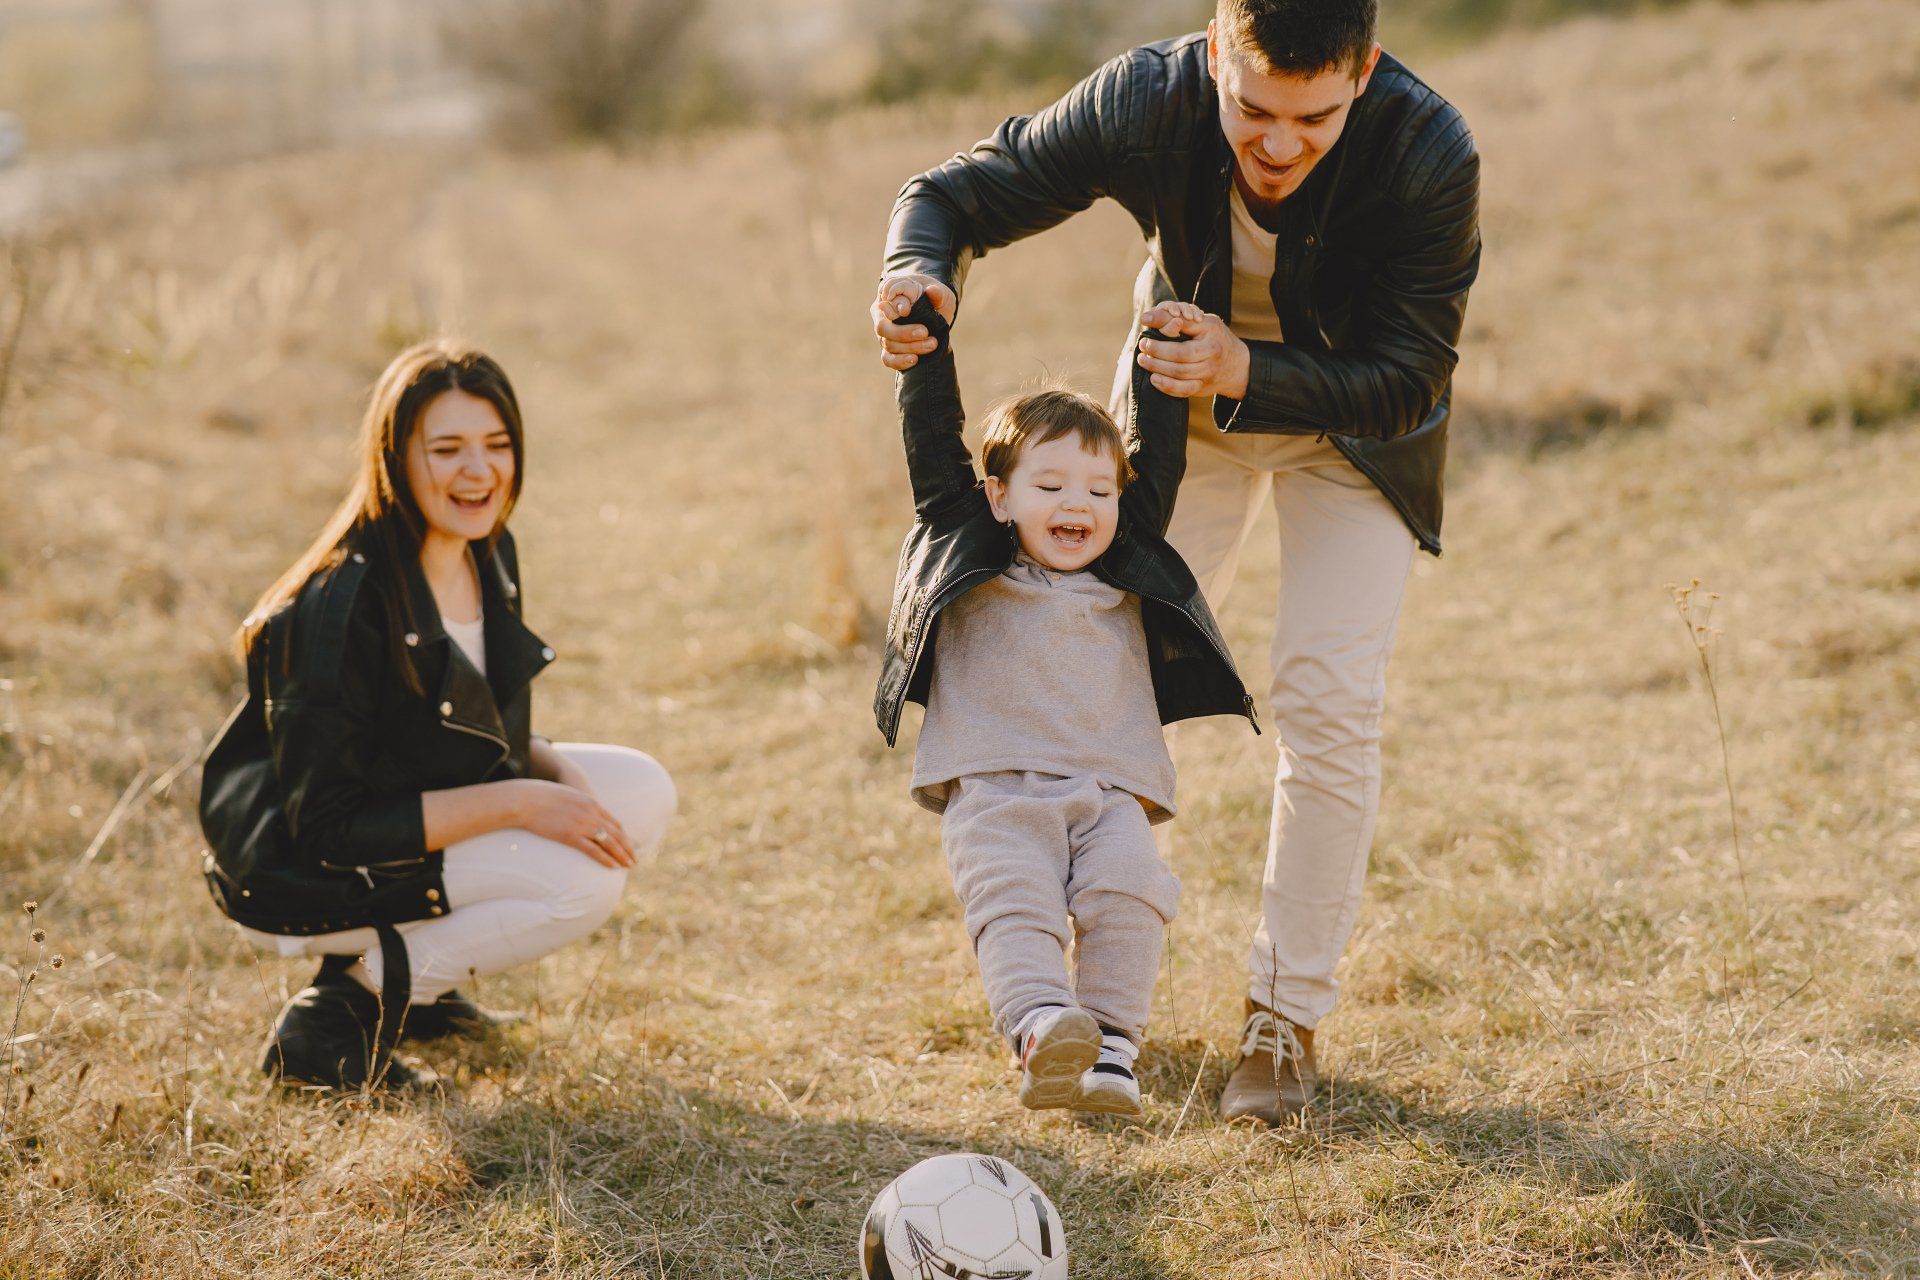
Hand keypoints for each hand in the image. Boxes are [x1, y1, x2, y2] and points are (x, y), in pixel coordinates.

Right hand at [511, 779, 634, 868]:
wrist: (527, 799)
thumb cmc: (542, 798)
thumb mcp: (568, 797)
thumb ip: (578, 806)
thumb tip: (579, 815)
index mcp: (592, 803)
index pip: (614, 822)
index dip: (623, 836)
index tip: (629, 845)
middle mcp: (591, 813)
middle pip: (616, 834)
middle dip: (628, 848)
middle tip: (634, 859)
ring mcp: (582, 825)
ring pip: (609, 843)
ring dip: (622, 855)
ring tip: (628, 866)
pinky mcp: (571, 836)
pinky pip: (593, 850)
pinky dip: (605, 859)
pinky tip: (613, 867)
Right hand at [872, 274, 956, 370]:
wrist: (938, 315)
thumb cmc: (935, 299)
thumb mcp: (940, 293)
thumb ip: (937, 292)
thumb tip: (932, 291)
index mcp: (890, 293)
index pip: (884, 297)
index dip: (894, 304)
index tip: (907, 310)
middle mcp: (882, 314)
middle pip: (882, 327)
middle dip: (903, 332)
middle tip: (924, 332)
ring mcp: (885, 333)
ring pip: (888, 344)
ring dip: (910, 347)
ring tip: (932, 344)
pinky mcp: (890, 350)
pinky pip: (888, 359)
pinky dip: (899, 361)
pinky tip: (915, 359)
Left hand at [1137, 302, 1250, 398]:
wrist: (1237, 365)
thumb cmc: (1216, 338)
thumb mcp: (1205, 323)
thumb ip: (1179, 320)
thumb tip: (1148, 318)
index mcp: (1211, 339)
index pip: (1184, 340)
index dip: (1161, 340)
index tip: (1146, 335)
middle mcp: (1211, 359)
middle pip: (1180, 359)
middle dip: (1157, 354)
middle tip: (1143, 347)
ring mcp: (1206, 375)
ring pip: (1180, 375)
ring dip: (1158, 369)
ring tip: (1144, 360)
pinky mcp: (1201, 388)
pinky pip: (1183, 391)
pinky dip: (1167, 387)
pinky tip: (1154, 379)